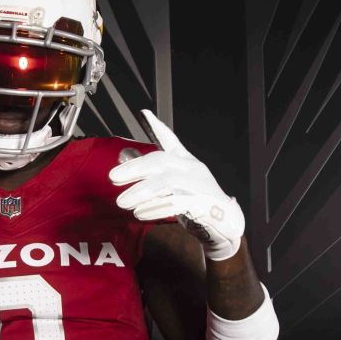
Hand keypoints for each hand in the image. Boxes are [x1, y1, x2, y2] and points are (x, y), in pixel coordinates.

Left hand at [109, 110, 244, 261]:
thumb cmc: (198, 204)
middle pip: (161, 161)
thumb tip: (126, 161)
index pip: (172, 141)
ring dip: (141, 192)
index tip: (144, 113)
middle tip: (113, 177)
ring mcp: (200, 185)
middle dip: (135, 168)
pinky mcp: (203, 204)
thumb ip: (155, 176)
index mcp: (187, 163)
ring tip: (123, 202)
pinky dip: (155, 208)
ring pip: (167, 182)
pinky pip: (176, 203)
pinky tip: (140, 213)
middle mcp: (194, 169)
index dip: (159, 127)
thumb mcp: (176, 187)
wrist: (227, 225)